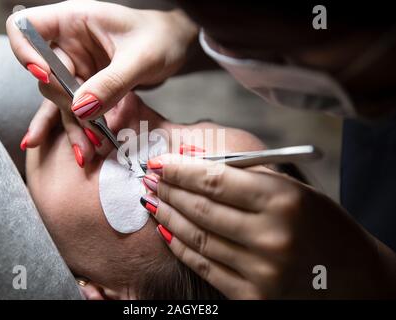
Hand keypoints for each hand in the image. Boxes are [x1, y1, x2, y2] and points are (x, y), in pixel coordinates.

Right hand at [7, 0, 196, 162]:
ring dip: (73, 126)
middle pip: (43, 75)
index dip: (25, 52)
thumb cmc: (160, 38)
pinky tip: (80, 151)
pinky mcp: (88, 86)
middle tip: (89, 124)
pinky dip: (81, 129)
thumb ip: (111, 82)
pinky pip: (76, 110)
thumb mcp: (140, 58)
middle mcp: (68, 44)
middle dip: (63, 103)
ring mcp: (77, 67)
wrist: (175, 45)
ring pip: (60, 99)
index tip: (45, 76)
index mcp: (72, 21)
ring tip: (86, 152)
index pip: (24, 28)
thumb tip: (80, 109)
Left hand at [140, 154, 395, 298]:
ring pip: (197, 238)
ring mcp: (261, 271)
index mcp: (283, 201)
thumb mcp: (292, 188)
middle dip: (169, 190)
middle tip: (151, 179)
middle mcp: (271, 236)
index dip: (180, 170)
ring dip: (168, 216)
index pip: (215, 181)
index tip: (159, 162)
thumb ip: (245, 174)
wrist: (350, 277)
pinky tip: (166, 230)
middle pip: (201, 209)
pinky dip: (180, 246)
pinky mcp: (253, 295)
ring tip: (152, 201)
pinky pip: (205, 266)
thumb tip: (194, 159)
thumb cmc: (321, 225)